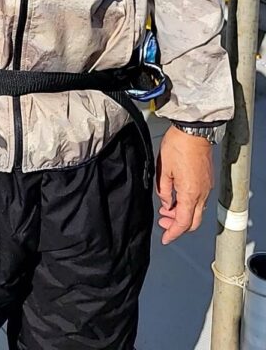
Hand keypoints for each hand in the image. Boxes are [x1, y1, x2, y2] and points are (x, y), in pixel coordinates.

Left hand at [156, 125, 213, 244]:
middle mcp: (201, 193)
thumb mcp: (163, 169)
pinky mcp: (207, 179)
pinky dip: (188, 204)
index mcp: (190, 193)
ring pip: (197, 210)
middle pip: (193, 221)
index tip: (165, 238)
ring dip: (182, 214)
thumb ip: (164, 191)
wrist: (194, 130)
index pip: (183, 222)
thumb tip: (166, 203)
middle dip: (177, 226)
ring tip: (166, 208)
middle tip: (163, 222)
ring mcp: (206, 187)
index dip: (173, 233)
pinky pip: (199, 200)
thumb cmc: (178, 146)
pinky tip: (176, 197)